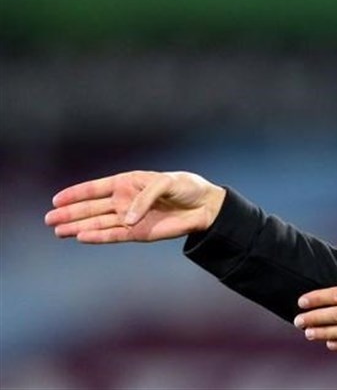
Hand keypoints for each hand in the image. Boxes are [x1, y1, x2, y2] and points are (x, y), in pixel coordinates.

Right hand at [45, 171, 225, 243]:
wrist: (204, 206)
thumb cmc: (186, 187)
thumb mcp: (166, 183)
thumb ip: (144, 198)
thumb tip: (126, 218)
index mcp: (128, 182)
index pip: (96, 188)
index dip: (76, 193)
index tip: (56, 200)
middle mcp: (124, 200)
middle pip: (91, 207)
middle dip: (70, 213)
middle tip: (49, 219)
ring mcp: (129, 217)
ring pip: (98, 223)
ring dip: (79, 226)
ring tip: (58, 231)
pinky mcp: (138, 232)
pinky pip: (113, 235)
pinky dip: (98, 237)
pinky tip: (81, 237)